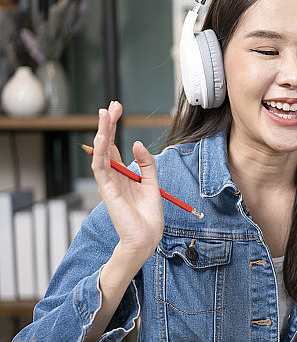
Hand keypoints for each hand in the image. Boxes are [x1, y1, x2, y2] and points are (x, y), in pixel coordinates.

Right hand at [91, 101, 163, 266]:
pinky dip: (100, 153)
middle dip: (108, 124)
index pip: (115, 146)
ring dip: (102, 133)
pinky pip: (100, 168)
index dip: (115, 127)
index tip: (117, 109)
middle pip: (106, 146)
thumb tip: (135, 143)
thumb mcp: (152, 183)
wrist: (147, 237)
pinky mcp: (107, 190)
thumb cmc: (148, 215)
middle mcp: (113, 176)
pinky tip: (101, 139)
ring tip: (104, 114)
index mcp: (123, 175)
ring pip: (101, 153)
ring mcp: (108, 182)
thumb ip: (146, 164)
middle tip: (111, 105)